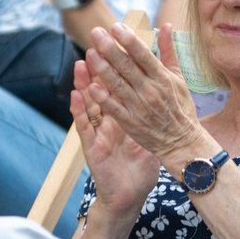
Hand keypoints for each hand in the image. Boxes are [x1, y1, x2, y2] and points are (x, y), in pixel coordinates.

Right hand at [71, 58, 159, 219]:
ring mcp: (97, 131)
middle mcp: (107, 120)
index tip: (118, 46)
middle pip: (101, 89)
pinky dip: (79, 110)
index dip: (117, 67)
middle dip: (99, 67)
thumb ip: (152, 111)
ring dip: (83, 83)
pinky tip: (76, 95)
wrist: (129, 194)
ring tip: (81, 63)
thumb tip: (163, 91)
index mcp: (122, 115)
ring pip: (88, 103)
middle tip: (95, 44)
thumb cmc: (138, 165)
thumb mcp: (148, 134)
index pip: (118, 86)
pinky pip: (84, 125)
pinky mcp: (91, 146)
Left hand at [83, 22, 205, 165]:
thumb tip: (165, 26)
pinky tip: (91, 85)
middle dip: (110, 48)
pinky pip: (114, 107)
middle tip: (95, 32)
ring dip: (102, 68)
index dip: (129, 40)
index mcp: (162, 77)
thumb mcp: (178, 77)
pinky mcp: (130, 122)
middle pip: (127, 66)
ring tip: (90, 52)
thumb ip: (168, 51)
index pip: (143, 55)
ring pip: (117, 84)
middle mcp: (150, 90)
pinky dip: (103, 97)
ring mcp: (139, 107)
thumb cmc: (180, 107)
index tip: (115, 26)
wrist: (181, 142)